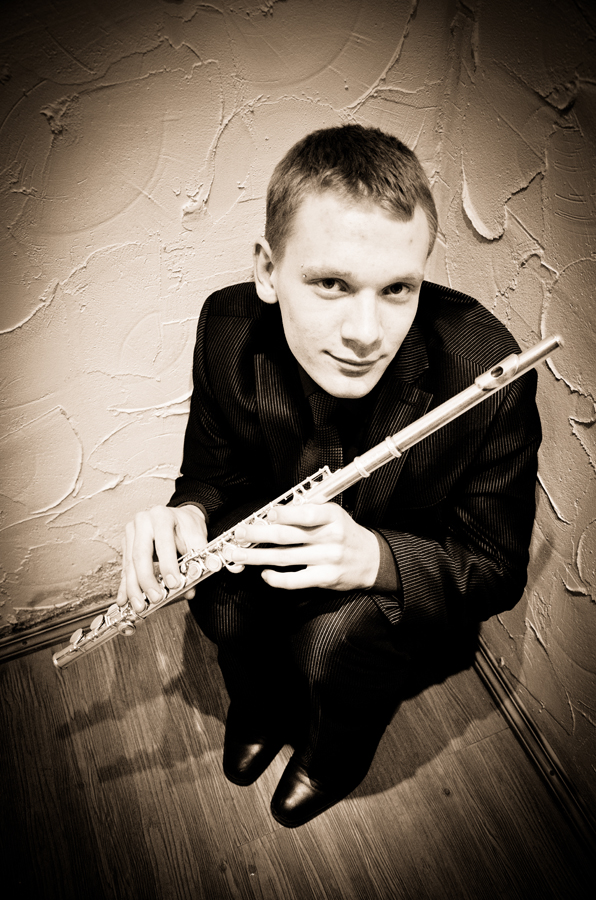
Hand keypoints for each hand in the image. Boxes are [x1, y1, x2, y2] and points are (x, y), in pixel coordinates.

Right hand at [117, 505, 207, 612]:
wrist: (179, 517)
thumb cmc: (187, 526)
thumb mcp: (197, 537)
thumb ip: (198, 560)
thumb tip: (190, 588)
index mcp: (162, 516)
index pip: (163, 543)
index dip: (168, 565)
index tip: (173, 583)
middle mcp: (143, 521)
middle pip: (140, 554)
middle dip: (147, 580)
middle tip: (156, 598)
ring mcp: (132, 532)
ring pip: (130, 563)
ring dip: (134, 588)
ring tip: (141, 604)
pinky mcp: (127, 543)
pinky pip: (125, 567)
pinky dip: (125, 586)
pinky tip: (125, 599)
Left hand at [223, 502, 379, 591]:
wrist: (371, 560)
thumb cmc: (345, 533)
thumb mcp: (333, 514)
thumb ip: (308, 511)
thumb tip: (274, 512)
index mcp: (332, 516)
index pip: (304, 514)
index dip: (282, 514)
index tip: (263, 515)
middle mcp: (331, 537)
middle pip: (287, 536)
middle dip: (258, 535)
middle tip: (239, 533)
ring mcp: (328, 559)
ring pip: (285, 557)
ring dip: (258, 557)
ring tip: (239, 555)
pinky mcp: (325, 579)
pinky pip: (296, 580)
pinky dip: (277, 578)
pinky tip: (264, 573)